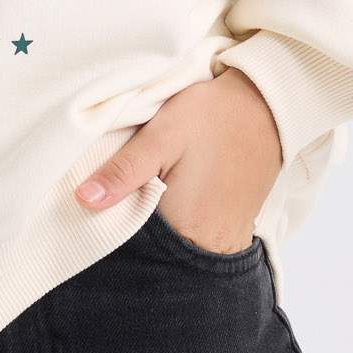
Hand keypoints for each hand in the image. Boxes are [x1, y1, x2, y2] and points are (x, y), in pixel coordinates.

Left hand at [75, 68, 283, 252]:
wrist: (270, 104)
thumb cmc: (215, 117)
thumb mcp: (162, 135)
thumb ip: (123, 170)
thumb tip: (82, 200)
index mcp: (183, 227)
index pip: (132, 246)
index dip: (108, 228)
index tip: (91, 208)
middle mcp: (208, 243)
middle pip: (153, 249)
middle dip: (130, 227)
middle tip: (115, 195)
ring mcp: (225, 237)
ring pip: (172, 241)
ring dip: (154, 222)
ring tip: (146, 189)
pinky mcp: (233, 224)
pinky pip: (193, 232)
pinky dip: (177, 217)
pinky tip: (170, 190)